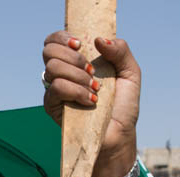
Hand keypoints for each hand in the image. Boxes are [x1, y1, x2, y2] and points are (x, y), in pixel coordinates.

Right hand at [42, 32, 140, 176]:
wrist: (120, 135)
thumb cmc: (123, 107)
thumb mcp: (131, 73)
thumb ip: (121, 50)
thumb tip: (98, 40)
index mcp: (76, 61)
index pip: (55, 41)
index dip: (64, 37)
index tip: (82, 44)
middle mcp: (62, 74)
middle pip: (49, 50)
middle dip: (74, 57)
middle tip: (92, 71)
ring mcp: (55, 91)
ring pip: (53, 68)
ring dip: (78, 76)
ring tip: (95, 89)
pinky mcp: (52, 107)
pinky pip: (56, 88)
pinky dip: (76, 91)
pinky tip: (90, 101)